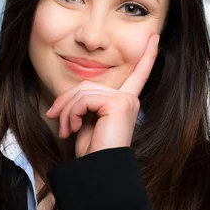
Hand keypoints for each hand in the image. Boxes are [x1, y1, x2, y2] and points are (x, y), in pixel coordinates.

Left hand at [46, 34, 159, 157]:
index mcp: (124, 102)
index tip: (155, 38)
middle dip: (65, 102)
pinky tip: (71, 129)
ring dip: (65, 111)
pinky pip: (84, 99)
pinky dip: (70, 113)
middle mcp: (129, 98)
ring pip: (82, 91)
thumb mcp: (85, 121)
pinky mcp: (119, 104)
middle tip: (53, 118)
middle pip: (87, 85)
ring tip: (64, 129)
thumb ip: (84, 102)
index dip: (147, 55)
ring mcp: (126, 100)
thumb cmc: (92, 153)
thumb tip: (63, 100)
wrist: (98, 172)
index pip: (137, 75)